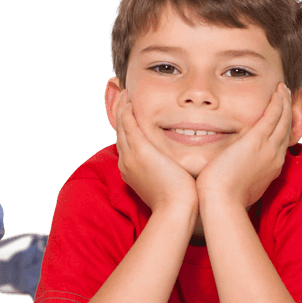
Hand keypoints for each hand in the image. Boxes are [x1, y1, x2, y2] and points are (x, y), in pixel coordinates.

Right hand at [113, 90, 197, 212]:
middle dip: (119, 114)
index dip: (126, 128)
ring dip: (120, 108)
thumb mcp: (171, 183)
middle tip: (121, 98)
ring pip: (120, 126)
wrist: (176, 209)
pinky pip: (127, 124)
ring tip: (123, 93)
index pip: (126, 144)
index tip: (130, 115)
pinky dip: (126, 111)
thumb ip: (171, 171)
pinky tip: (129, 100)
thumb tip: (182, 167)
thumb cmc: (180, 201)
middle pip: (119, 133)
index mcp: (132, 171)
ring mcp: (130, 156)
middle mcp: (126, 162)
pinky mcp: (139, 150)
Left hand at [197, 82, 291, 208]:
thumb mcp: (239, 182)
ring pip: (283, 120)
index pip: (280, 143)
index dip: (282, 128)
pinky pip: (273, 115)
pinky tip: (278, 91)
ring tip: (284, 90)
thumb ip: (242, 169)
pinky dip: (278, 102)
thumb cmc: (224, 198)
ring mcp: (268, 148)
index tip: (281, 117)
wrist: (222, 202)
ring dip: (285, 102)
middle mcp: (275, 157)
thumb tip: (235, 160)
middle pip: (286, 129)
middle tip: (286, 97)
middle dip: (288, 111)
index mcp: (271, 168)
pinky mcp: (257, 140)